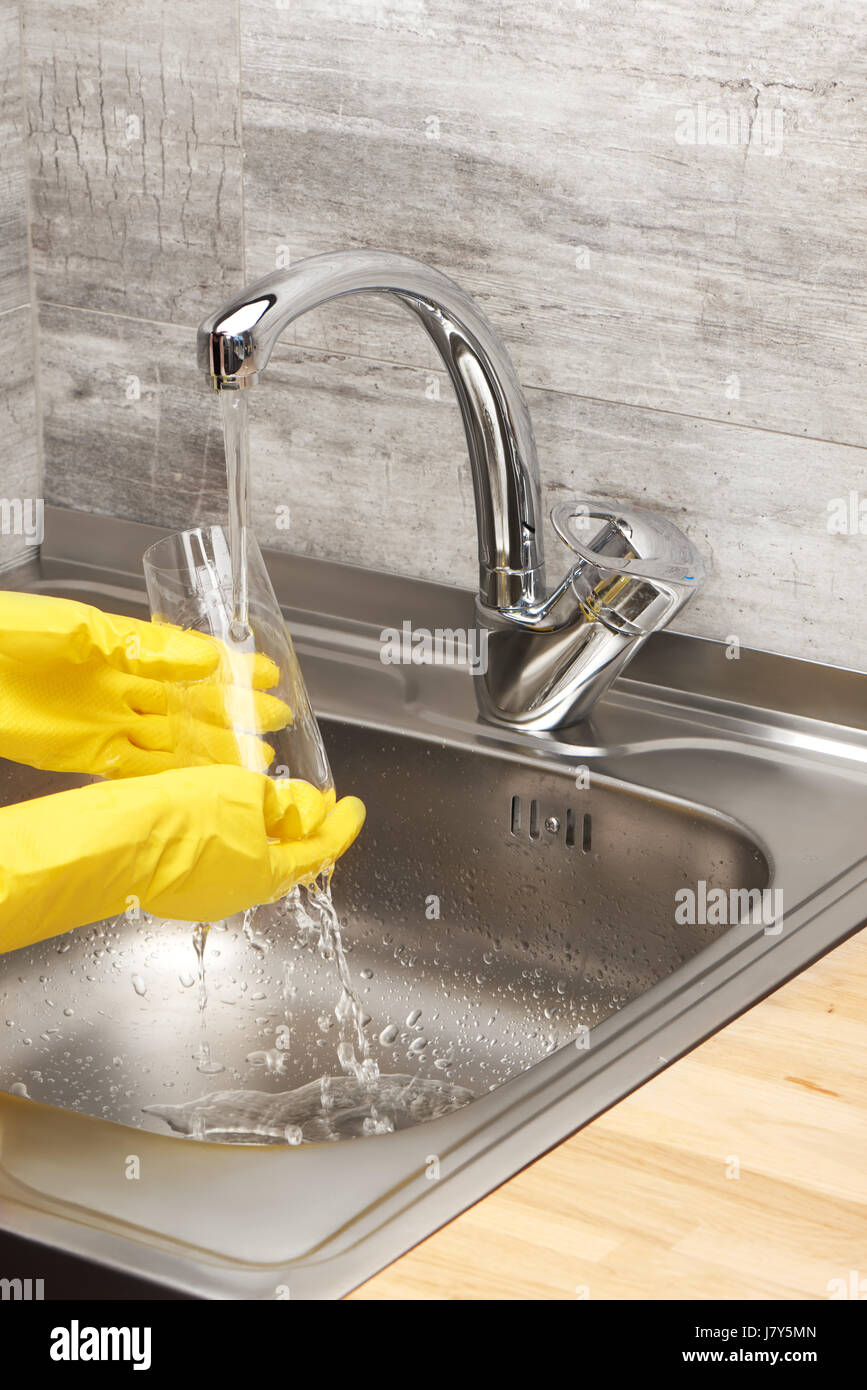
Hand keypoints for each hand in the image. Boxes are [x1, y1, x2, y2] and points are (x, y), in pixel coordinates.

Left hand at [0, 592, 290, 776]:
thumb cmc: (10, 633)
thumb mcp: (82, 628)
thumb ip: (145, 646)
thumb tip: (205, 658)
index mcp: (121, 645)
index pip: (189, 658)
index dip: (230, 667)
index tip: (267, 673)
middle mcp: (118, 683)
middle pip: (187, 703)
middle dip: (232, 713)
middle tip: (274, 723)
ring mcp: (102, 719)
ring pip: (170, 738)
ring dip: (211, 749)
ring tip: (252, 757)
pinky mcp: (83, 752)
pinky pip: (137, 767)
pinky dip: (170, 775)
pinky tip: (201, 780)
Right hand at [0, 765, 364, 951]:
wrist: (116, 841)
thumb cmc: (182, 818)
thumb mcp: (243, 793)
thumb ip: (277, 801)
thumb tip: (292, 807)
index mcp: (269, 874)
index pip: (321, 851)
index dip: (341, 826)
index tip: (353, 808)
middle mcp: (241, 894)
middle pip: (286, 861)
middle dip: (302, 831)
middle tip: (313, 804)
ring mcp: (206, 896)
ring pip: (248, 861)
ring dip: (262, 833)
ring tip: (264, 802)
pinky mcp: (175, 888)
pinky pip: (215, 861)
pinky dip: (229, 838)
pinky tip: (219, 816)